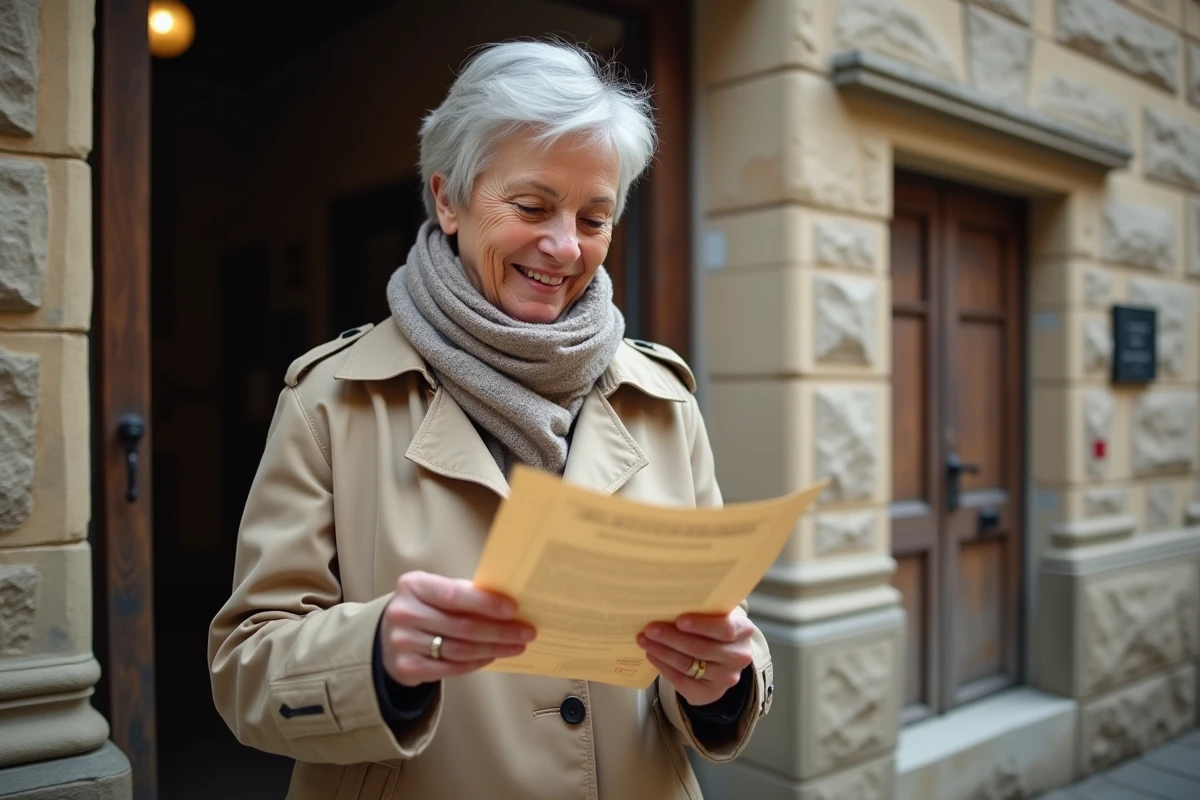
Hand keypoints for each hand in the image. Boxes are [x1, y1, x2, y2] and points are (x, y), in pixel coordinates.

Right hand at [379, 571, 535, 686]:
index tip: (513, 609)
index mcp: (413, 585)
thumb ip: (464, 594)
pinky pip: (450, 668)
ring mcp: (403, 642)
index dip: (486, 603)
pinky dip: (476, 663)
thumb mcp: (435, 591)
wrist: (387, 636)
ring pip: (459, 650)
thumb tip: (508, 604)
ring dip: (493, 649)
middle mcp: (404, 613)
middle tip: (526, 633)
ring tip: (516, 646)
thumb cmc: (424, 608)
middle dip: (499, 631)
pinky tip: (492, 656)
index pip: (454, 595)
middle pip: (461, 626)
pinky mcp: (407, 667)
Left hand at [637, 607, 754, 706]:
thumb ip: (705, 606)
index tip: (679, 620)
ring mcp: (725, 677)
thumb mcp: (718, 612)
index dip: (702, 625)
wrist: (725, 657)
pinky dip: (664, 667)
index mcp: (743, 630)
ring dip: (662, 651)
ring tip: (644, 640)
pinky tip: (652, 655)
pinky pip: (682, 681)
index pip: (725, 628)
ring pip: (687, 664)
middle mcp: (738, 656)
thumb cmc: (715, 626)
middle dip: (671, 637)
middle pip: (701, 648)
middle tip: (649, 628)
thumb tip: (670, 598)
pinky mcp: (710, 693)